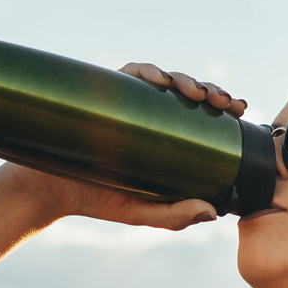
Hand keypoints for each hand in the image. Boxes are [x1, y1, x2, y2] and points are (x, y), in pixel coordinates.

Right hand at [0, 62, 247, 231]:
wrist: (48, 191)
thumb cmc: (97, 200)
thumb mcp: (142, 213)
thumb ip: (175, 215)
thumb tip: (213, 212)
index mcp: (163, 137)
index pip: (201, 115)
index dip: (223, 107)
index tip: (239, 109)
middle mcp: (148, 115)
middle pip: (187, 93)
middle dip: (211, 91)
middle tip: (224, 103)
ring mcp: (126, 102)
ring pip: (164, 79)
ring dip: (185, 79)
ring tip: (197, 94)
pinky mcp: (103, 93)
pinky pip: (129, 74)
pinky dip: (147, 72)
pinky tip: (160, 80)